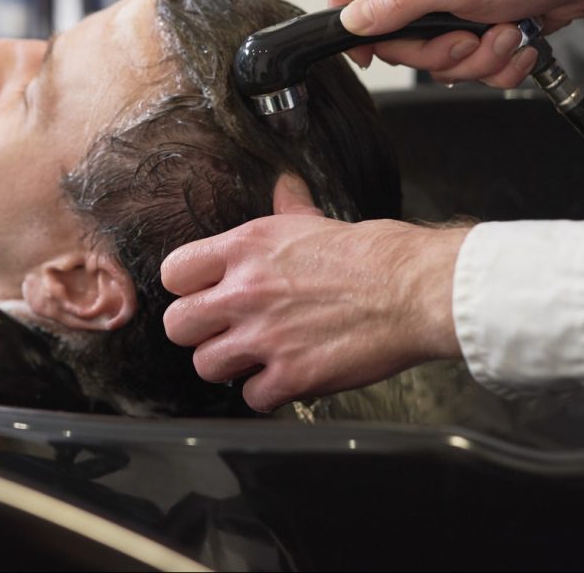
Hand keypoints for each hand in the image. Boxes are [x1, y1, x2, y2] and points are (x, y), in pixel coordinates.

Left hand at [161, 175, 467, 411]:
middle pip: (176, 326)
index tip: (202, 293)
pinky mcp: (291, 375)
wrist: (410, 289)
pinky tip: (284, 376)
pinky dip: (267, 392)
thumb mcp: (314, 221)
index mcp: (245, 248)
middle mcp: (245, 291)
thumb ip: (288, 207)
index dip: (185, 287)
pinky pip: (251, 397)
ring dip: (228, 365)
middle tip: (222, 330)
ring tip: (253, 356)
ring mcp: (265, 336)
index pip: (173, 272)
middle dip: (197, 331)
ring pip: (205, 366)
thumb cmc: (369, 254)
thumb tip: (284, 185)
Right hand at [329, 0, 583, 85]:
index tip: (368, 50)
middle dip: (435, 54)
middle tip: (463, 38)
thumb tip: (351, 19)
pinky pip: (473, 70)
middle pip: (395, 43)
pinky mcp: (478, 36)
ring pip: (438, 63)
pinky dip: (500, 65)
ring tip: (503, 34)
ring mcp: (451, 16)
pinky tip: (517, 43)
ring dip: (477, 60)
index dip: (346, 22)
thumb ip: (398, 1)